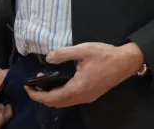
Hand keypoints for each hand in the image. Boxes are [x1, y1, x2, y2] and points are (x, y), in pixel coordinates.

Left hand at [26, 42, 144, 107]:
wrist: (126, 62)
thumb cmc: (105, 55)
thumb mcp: (83, 50)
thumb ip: (64, 54)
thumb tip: (48, 58)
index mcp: (77, 87)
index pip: (51, 98)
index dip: (36, 95)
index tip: (28, 87)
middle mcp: (81, 97)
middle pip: (56, 104)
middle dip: (42, 97)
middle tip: (34, 84)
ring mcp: (87, 98)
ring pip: (64, 103)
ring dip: (52, 97)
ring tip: (45, 83)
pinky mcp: (91, 96)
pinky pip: (71, 100)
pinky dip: (61, 96)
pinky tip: (60, 84)